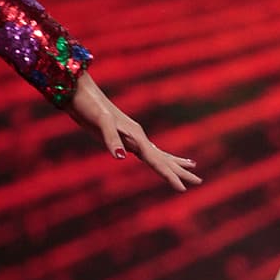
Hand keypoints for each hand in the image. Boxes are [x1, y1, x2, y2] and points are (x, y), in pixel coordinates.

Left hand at [65, 71, 201, 192]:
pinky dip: (158, 157)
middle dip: (181, 171)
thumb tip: (121, 157)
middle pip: (164, 158)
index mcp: (136, 136)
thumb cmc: (89, 106)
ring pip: (159, 154)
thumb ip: (111, 138)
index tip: (183, 188)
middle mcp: (138, 136)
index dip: (170, 175)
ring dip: (174, 163)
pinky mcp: (125, 136)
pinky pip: (148, 151)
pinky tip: (161, 158)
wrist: (80, 92)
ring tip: (193, 167)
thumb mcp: (100, 122)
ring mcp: (133, 136)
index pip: (157, 160)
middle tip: (199, 181)